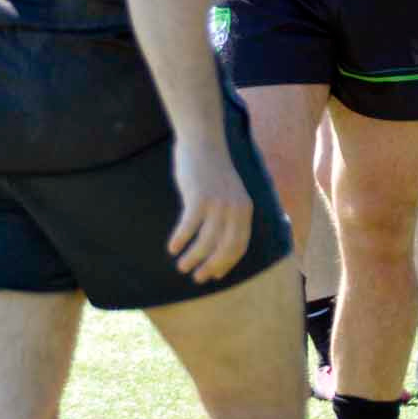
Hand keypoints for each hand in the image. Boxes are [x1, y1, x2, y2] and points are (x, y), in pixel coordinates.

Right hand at [167, 134, 253, 282]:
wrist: (203, 141)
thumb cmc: (212, 170)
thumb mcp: (229, 192)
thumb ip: (228, 214)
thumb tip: (216, 243)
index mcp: (245, 209)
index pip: (239, 246)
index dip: (226, 263)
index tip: (214, 275)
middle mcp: (235, 208)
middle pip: (224, 248)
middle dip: (210, 266)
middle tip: (197, 277)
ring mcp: (218, 203)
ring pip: (206, 241)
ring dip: (193, 258)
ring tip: (181, 265)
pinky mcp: (199, 197)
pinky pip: (189, 227)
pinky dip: (180, 240)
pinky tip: (172, 247)